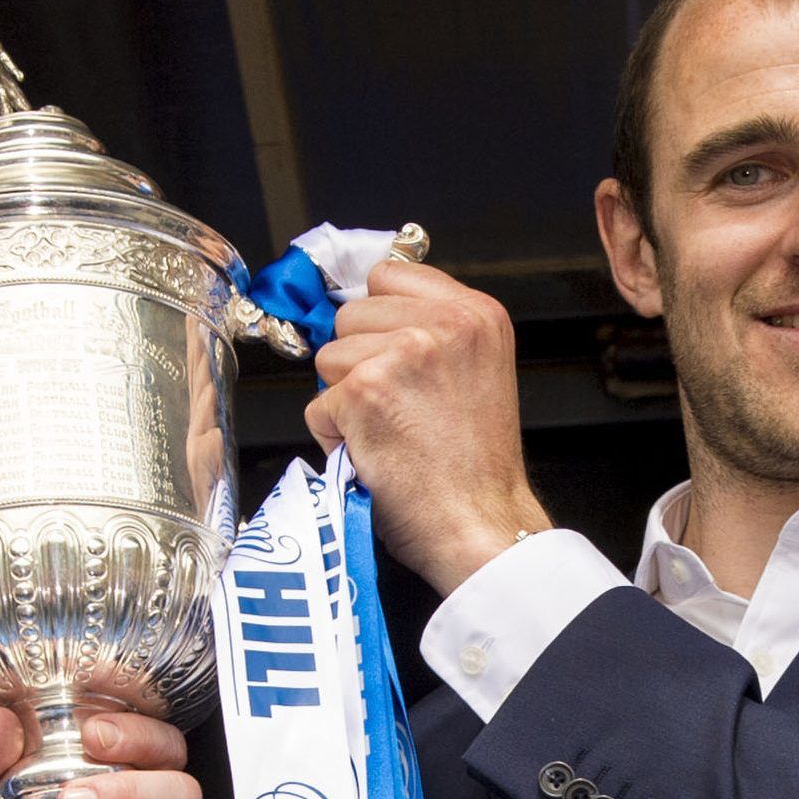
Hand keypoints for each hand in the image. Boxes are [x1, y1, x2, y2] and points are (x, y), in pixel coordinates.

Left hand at [308, 257, 553, 594]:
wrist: (481, 523)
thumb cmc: (475, 468)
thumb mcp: (476, 371)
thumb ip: (433, 333)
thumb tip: (368, 314)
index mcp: (477, 314)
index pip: (389, 275)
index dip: (376, 318)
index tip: (385, 352)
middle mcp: (443, 324)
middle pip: (350, 315)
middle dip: (358, 362)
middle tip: (397, 408)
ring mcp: (402, 354)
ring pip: (328, 358)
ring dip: (344, 401)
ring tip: (388, 434)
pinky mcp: (364, 391)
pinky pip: (317, 406)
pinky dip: (333, 437)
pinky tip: (374, 454)